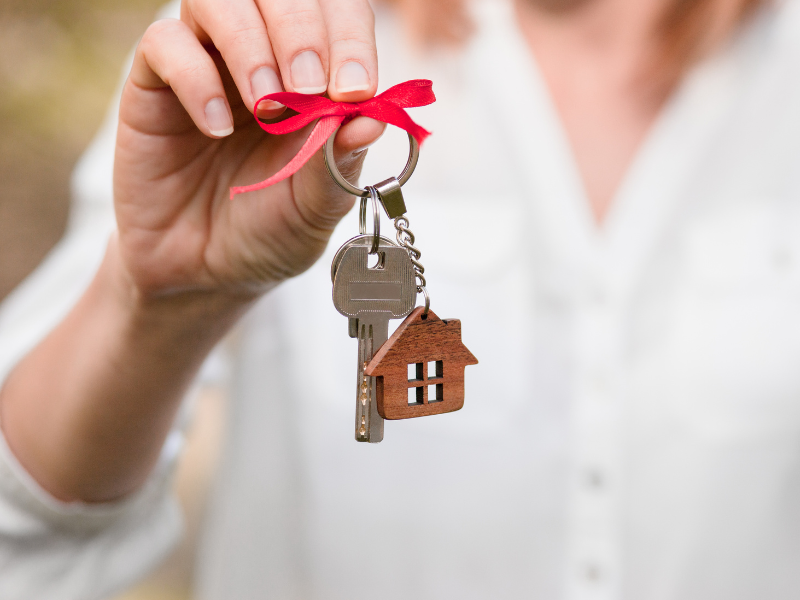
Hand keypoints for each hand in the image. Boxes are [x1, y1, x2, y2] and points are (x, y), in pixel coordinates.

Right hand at [114, 0, 384, 299]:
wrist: (204, 272)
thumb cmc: (268, 231)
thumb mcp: (316, 208)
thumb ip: (341, 162)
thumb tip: (374, 117)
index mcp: (315, 76)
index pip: (338, 13)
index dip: (349, 35)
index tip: (354, 88)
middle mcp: (263, 57)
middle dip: (302, 31)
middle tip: (309, 88)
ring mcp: (207, 65)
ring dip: (250, 44)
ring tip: (266, 106)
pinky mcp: (154, 85)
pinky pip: (165, 44)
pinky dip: (195, 79)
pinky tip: (217, 128)